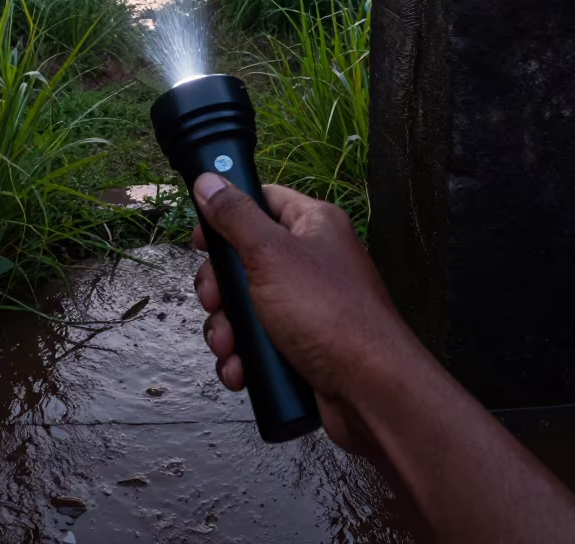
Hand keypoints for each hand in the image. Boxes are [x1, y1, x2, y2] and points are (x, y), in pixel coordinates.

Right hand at [192, 174, 415, 455]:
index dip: (228, 214)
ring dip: (227, 328)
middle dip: (221, 287)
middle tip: (215, 301)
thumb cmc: (329, 314)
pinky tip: (240, 369)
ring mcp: (307, 305)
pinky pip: (259, 342)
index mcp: (313, 225)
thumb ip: (236, 216)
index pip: (263, 200)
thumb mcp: (271, 255)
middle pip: (245, 258)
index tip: (203, 238)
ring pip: (246, 305)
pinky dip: (243, 356)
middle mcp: (311, 261)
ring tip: (229, 346)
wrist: (371, 392)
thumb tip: (209, 180)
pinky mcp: (302, 344)